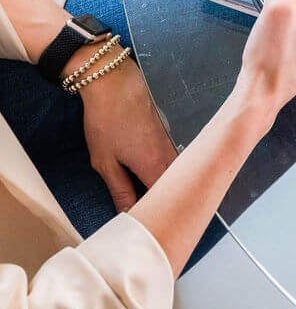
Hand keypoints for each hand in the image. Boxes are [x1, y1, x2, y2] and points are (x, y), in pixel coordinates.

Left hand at [79, 57, 178, 212]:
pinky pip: (172, 160)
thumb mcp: (105, 161)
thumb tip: (129, 214)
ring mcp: (169, 141)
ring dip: (169, 188)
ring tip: (159, 202)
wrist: (114, 81)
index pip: (167, 201)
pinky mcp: (164, 132)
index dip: (164, 216)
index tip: (157, 228)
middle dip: (171, 204)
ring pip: (175, 173)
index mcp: (154, 166)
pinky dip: (166, 172)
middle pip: (177, 188)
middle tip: (163, 220)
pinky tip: (154, 177)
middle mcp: (169, 155)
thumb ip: (120, 190)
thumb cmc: (107, 119)